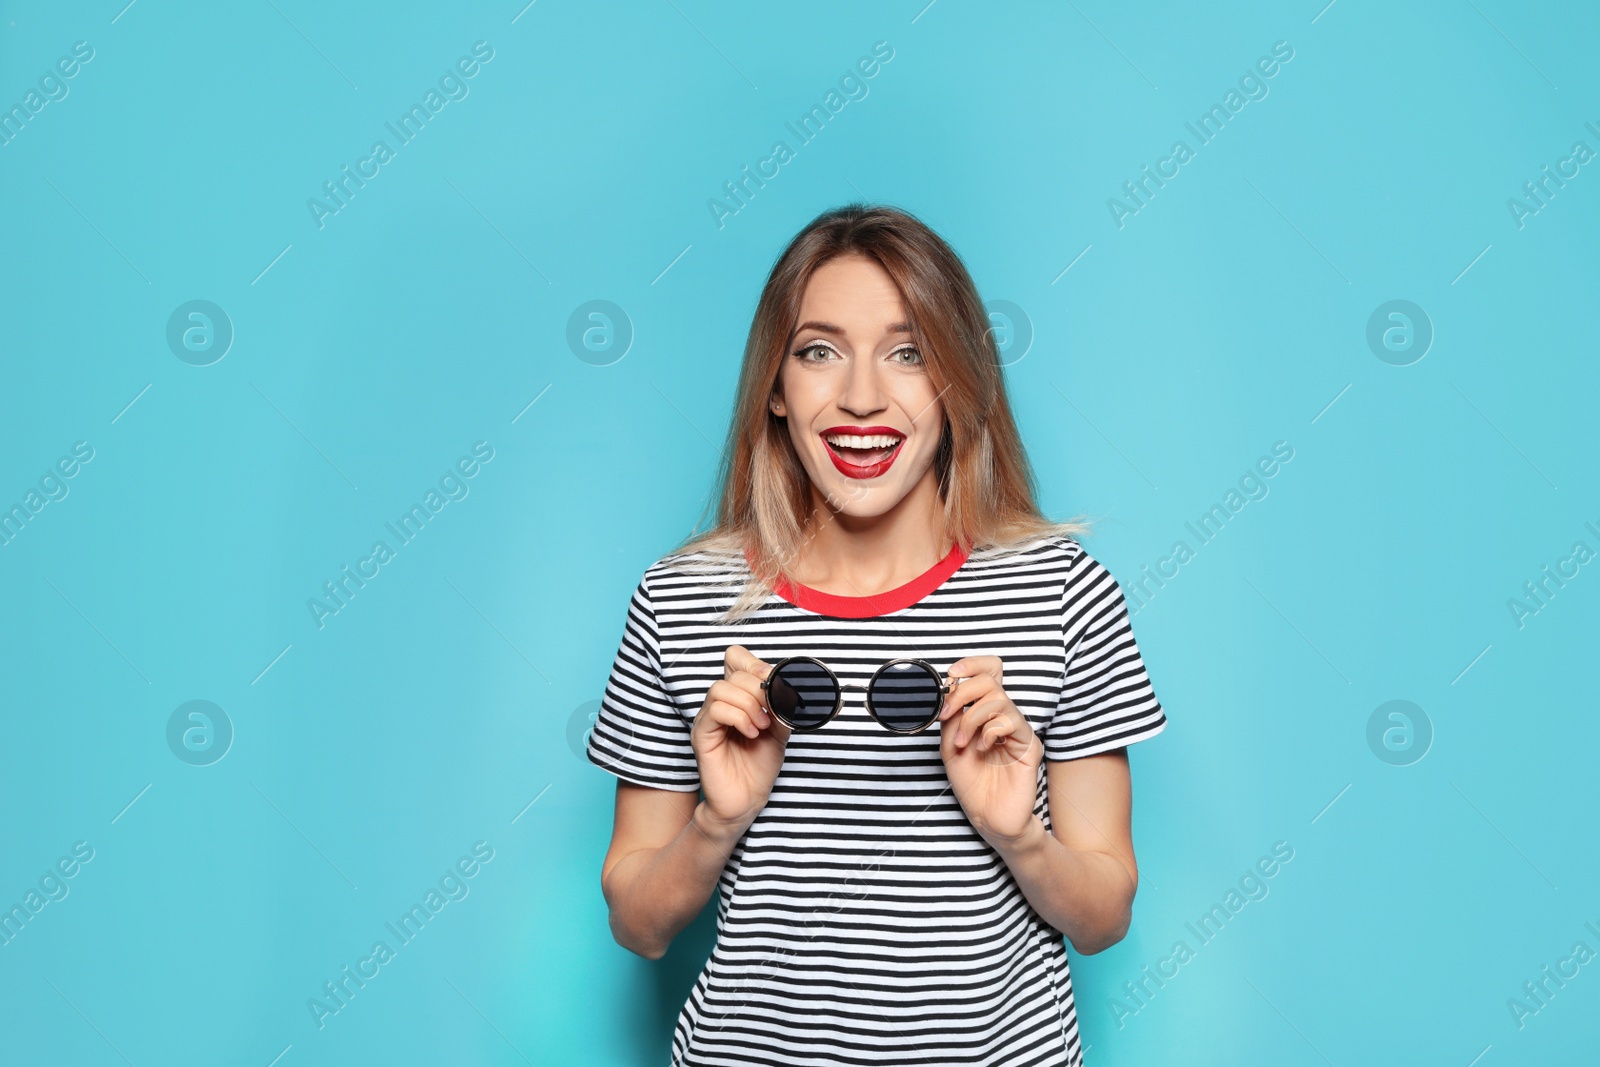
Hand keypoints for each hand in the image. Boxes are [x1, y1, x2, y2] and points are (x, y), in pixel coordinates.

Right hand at [691, 645, 790, 830]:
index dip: (754, 663)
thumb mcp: (781, 730)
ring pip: (721, 688)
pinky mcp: (702, 735)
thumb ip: (783, 707)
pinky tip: (751, 734)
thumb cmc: (760, 765)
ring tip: (762, 726)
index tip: (774, 682)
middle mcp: (721, 703)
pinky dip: (739, 718)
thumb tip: (792, 686)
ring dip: (749, 705)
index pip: (735, 658)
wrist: (748, 799)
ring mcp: (709, 718)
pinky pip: (716, 710)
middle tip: (772, 712)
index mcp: (739, 697)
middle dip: (759, 688)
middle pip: (733, 673)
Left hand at [937, 655, 1041, 845]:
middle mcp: (1004, 717)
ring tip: (962, 742)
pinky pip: (1011, 722)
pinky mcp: (1029, 746)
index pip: (989, 672)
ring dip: (972, 717)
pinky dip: (989, 731)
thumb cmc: (972, 783)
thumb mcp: (950, 745)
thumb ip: (951, 718)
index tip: (951, 675)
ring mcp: (1018, 730)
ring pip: (998, 698)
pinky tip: (982, 748)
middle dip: (962, 692)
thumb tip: (948, 690)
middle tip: (946, 714)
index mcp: (986, 713)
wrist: (987, 817)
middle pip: (990, 680)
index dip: (972, 664)